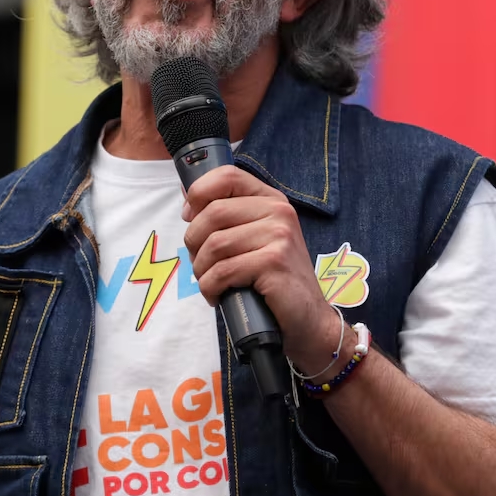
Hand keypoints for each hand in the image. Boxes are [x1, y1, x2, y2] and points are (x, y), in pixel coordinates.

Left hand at [181, 166, 340, 373]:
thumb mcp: (254, 239)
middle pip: (212, 213)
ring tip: (211, 282)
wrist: (308, 320)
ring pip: (214, 245)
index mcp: (272, 200)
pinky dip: (210, 288)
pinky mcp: (274, 263)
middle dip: (194, 243)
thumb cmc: (274, 281)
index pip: (227, 176)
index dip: (198, 193)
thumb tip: (187, 198)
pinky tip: (218, 296)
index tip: (189, 216)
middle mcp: (278, 212)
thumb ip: (228, 217)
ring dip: (201, 270)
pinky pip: (222, 271)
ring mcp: (279, 236)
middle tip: (201, 264)